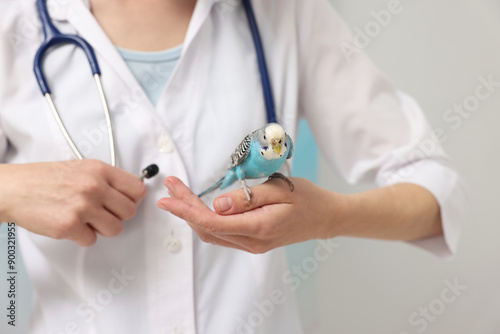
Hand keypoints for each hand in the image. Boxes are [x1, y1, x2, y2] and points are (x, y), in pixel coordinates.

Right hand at [0, 160, 146, 245]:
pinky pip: (91, 240)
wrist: (14, 189)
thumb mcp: (81, 168)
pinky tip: (71, 225)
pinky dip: (82, 237)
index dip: (133, 199)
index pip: (137, 189)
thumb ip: (106, 179)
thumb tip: (131, 193)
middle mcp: (94, 187)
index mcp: (99, 170)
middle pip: (129, 212)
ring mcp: (82, 207)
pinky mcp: (70, 226)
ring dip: (102, 229)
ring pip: (115, 229)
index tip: (125, 202)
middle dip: (118, 216)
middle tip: (103, 214)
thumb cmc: (45, 179)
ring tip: (87, 220)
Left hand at [157, 176, 344, 253]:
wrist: (325, 218)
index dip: (186, 210)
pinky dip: (205, 219)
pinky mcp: (252, 241)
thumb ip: (247, 198)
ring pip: (212, 233)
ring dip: (192, 214)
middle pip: (207, 228)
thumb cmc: (307, 199)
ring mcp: (251, 244)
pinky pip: (222, 233)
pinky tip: (197, 206)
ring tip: (179, 192)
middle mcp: (252, 242)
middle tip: (170, 186)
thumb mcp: (280, 190)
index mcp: (259, 228)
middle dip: (185, 208)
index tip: (168, 198)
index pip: (213, 222)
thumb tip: (216, 205)